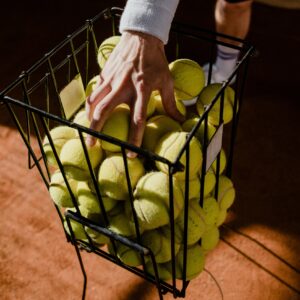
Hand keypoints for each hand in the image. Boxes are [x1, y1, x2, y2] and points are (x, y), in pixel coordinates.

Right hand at [85, 30, 183, 156]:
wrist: (141, 37)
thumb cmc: (156, 61)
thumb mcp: (167, 81)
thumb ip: (171, 103)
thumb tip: (180, 120)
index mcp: (141, 90)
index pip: (136, 119)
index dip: (134, 138)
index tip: (131, 153)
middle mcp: (123, 86)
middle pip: (104, 112)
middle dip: (96, 130)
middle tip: (92, 144)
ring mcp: (111, 80)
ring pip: (93, 102)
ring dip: (88, 118)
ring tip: (87, 131)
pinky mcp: (104, 74)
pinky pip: (94, 92)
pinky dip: (90, 104)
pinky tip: (90, 113)